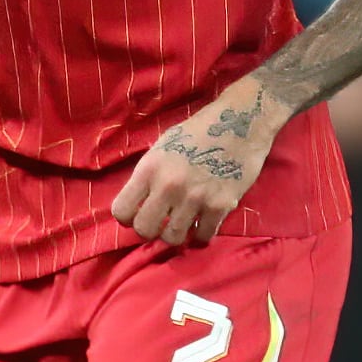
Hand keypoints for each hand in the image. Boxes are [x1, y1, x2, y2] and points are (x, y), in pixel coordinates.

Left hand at [110, 83, 280, 246]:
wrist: (240, 122)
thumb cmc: (198, 131)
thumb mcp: (162, 146)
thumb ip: (149, 175)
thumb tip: (138, 202)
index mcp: (150, 168)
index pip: (121, 211)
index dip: (127, 217)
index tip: (137, 214)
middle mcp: (169, 185)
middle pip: (144, 230)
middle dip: (150, 230)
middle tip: (160, 223)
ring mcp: (195, 198)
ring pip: (173, 238)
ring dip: (175, 234)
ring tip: (181, 225)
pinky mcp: (220, 205)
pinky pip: (203, 236)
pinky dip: (201, 235)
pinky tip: (202, 225)